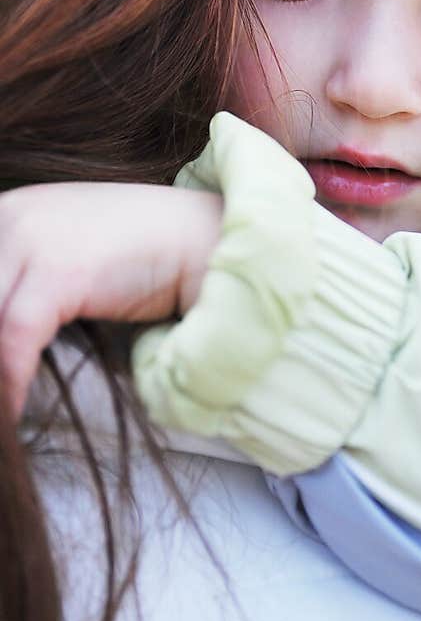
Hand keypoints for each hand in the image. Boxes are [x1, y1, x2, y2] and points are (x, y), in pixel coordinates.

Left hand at [0, 182, 221, 416]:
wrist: (201, 241)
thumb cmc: (144, 253)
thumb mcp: (69, 252)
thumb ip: (26, 276)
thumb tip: (7, 329)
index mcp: (9, 209)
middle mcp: (12, 215)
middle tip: (1, 391)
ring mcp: (31, 239)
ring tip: (4, 410)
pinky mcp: (57, 272)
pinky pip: (12, 341)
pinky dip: (10, 383)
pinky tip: (15, 410)